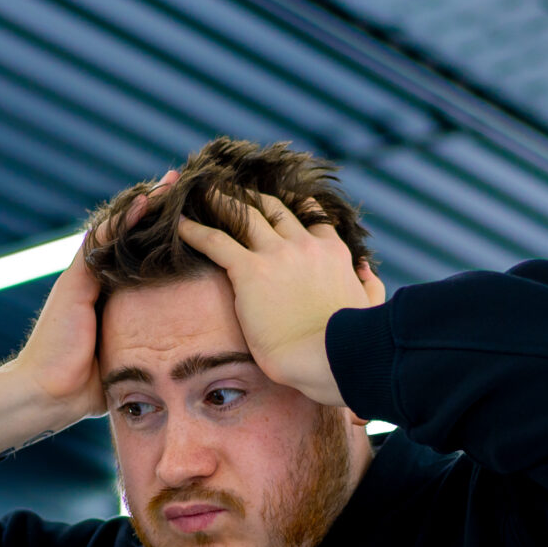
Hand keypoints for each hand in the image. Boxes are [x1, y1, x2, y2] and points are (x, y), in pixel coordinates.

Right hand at [0, 172, 176, 463]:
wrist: (48, 395)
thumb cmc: (85, 386)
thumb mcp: (125, 358)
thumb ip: (143, 348)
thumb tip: (180, 357)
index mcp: (109, 296)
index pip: (137, 253)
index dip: (161, 233)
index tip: (190, 216)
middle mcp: (95, 280)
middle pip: (128, 234)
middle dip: (155, 209)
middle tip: (182, 183)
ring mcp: (83, 278)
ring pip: (116, 230)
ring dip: (143, 204)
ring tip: (170, 182)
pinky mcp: (75, 281)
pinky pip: (101, 242)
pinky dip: (124, 220)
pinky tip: (146, 202)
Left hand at [176, 192, 384, 406]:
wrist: (326, 358)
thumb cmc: (349, 345)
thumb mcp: (369, 308)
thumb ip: (369, 284)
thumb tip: (364, 268)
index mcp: (332, 252)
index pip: (310, 217)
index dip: (293, 205)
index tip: (281, 199)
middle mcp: (304, 244)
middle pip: (274, 208)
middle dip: (253, 196)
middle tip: (232, 188)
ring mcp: (277, 254)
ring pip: (244, 215)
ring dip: (222, 201)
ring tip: (203, 191)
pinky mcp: (250, 271)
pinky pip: (216, 241)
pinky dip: (195, 231)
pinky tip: (178, 224)